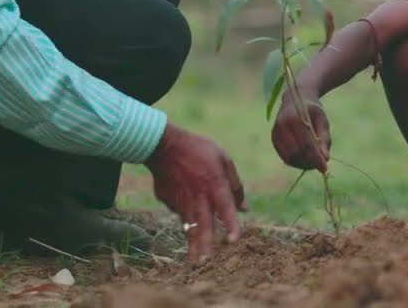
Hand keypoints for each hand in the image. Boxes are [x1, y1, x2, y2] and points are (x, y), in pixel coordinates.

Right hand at [144, 122, 246, 262]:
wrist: (163, 145)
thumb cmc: (198, 149)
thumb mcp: (223, 159)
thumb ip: (235, 184)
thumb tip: (244, 208)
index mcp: (214, 184)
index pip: (225, 208)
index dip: (230, 224)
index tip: (234, 240)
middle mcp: (198, 196)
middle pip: (203, 224)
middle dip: (205, 245)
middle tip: (206, 263)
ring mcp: (181, 200)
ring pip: (189, 226)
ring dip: (193, 244)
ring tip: (196, 260)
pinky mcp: (168, 201)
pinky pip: (179, 210)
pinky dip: (184, 212)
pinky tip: (182, 202)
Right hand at [270, 93, 330, 171]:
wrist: (295, 98)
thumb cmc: (312, 110)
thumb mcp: (322, 120)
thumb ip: (324, 139)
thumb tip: (326, 159)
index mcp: (295, 118)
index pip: (307, 145)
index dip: (316, 159)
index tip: (325, 169)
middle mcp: (282, 126)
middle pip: (296, 153)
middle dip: (309, 163)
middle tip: (321, 165)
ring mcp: (275, 133)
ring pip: (289, 157)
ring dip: (302, 164)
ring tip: (313, 162)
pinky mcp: (274, 139)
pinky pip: (284, 156)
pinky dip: (295, 161)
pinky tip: (304, 159)